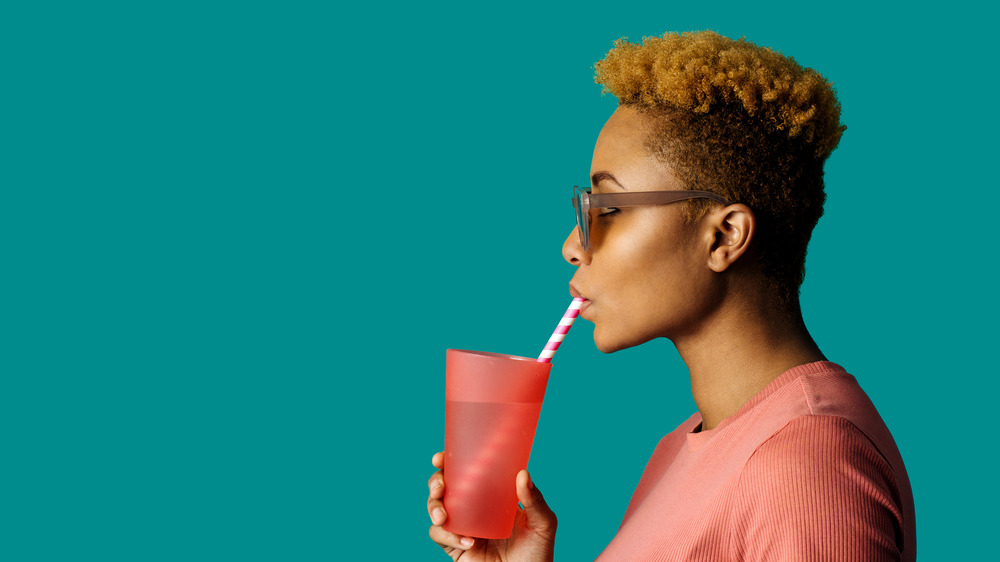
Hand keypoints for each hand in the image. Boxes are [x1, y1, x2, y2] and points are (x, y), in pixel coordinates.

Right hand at [427, 452, 556, 560]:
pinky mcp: (455, 548)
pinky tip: (467, 541)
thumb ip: (535, 500)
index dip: (449, 462)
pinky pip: (439, 536)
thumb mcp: (542, 523)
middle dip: (435, 482)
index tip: (440, 457)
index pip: (467, 472)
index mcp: (491, 496)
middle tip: (440, 487)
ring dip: (433, 508)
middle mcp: (473, 509)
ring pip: (435, 509)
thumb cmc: (538, 553)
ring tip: (443, 516)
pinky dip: (446, 535)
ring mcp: (463, 528)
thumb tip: (523, 473)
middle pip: (444, 487)